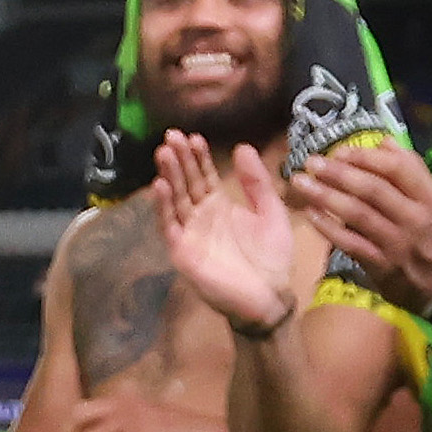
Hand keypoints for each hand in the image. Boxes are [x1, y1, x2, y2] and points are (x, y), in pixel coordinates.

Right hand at [149, 134, 319, 338]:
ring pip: (175, 199)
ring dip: (168, 176)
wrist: (269, 296)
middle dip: (178, 160)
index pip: (203, 176)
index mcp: (219, 206)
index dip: (198, 157)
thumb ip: (257, 183)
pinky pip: (169, 226)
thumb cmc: (271, 257)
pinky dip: (163, 207)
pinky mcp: (182, 251)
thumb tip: (242, 147)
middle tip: (171, 135)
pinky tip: (160, 186)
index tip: (193, 136)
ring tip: (163, 153)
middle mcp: (200, 216)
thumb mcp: (271, 212)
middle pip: (186, 183)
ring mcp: (189, 233)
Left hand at [279, 133, 431, 308]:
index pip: (398, 169)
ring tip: (301, 182)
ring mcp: (397, 243)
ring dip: (325, 195)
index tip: (340, 150)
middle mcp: (415, 219)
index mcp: (431, 199)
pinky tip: (309, 213)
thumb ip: (414, 172)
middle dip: (339, 173)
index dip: (366, 157)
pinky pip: (349, 243)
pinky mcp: (381, 265)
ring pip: (357, 214)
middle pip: (373, 189)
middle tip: (311, 161)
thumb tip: (386, 142)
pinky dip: (328, 227)